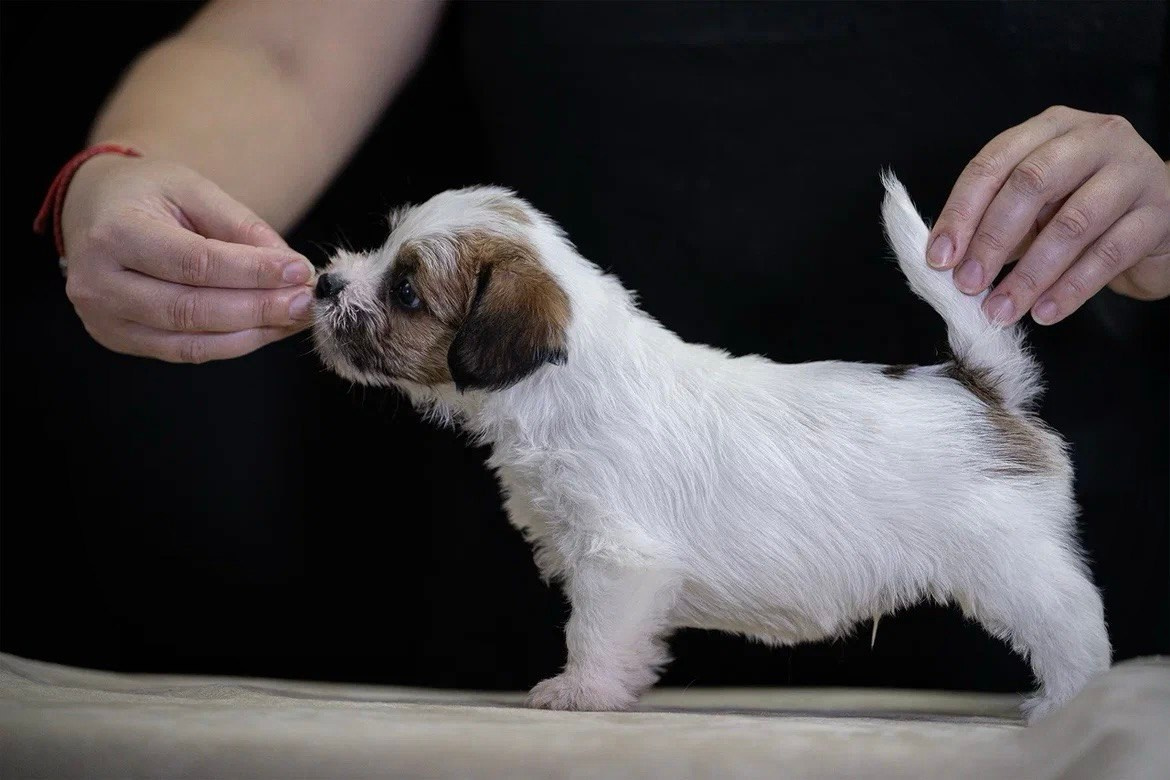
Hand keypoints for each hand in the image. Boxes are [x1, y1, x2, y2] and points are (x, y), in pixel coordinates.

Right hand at [59, 154, 315, 362]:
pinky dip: (234, 343)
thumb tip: (290, 266)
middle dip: (259, 309)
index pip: (195, 263)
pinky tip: (268, 328)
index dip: (253, 272)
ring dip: (253, 332)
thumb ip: (241, 226)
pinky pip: (186, 351)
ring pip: (192, 340)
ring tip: (294, 316)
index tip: (300, 271)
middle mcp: (99, 283)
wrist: (93, 209)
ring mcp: (105, 318)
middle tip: (305, 301)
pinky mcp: (120, 339)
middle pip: (193, 309)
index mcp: (114, 234)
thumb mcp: (193, 189)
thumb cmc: (146, 194)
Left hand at [926, 106, 1169, 324]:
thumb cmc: (1085, 212)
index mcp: (1050, 129)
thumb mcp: (1036, 208)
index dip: (962, 211)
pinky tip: (1045, 312)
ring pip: (1072, 223)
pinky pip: (1109, 254)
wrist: (1162, 223)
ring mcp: (1133, 171)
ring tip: (1001, 309)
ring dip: (1029, 274)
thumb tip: (949, 262)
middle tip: (968, 285)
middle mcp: (1094, 138)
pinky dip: (1071, 288)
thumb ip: (995, 223)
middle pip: (1032, 183)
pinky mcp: (1160, 212)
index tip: (939, 258)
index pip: (994, 162)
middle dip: (992, 239)